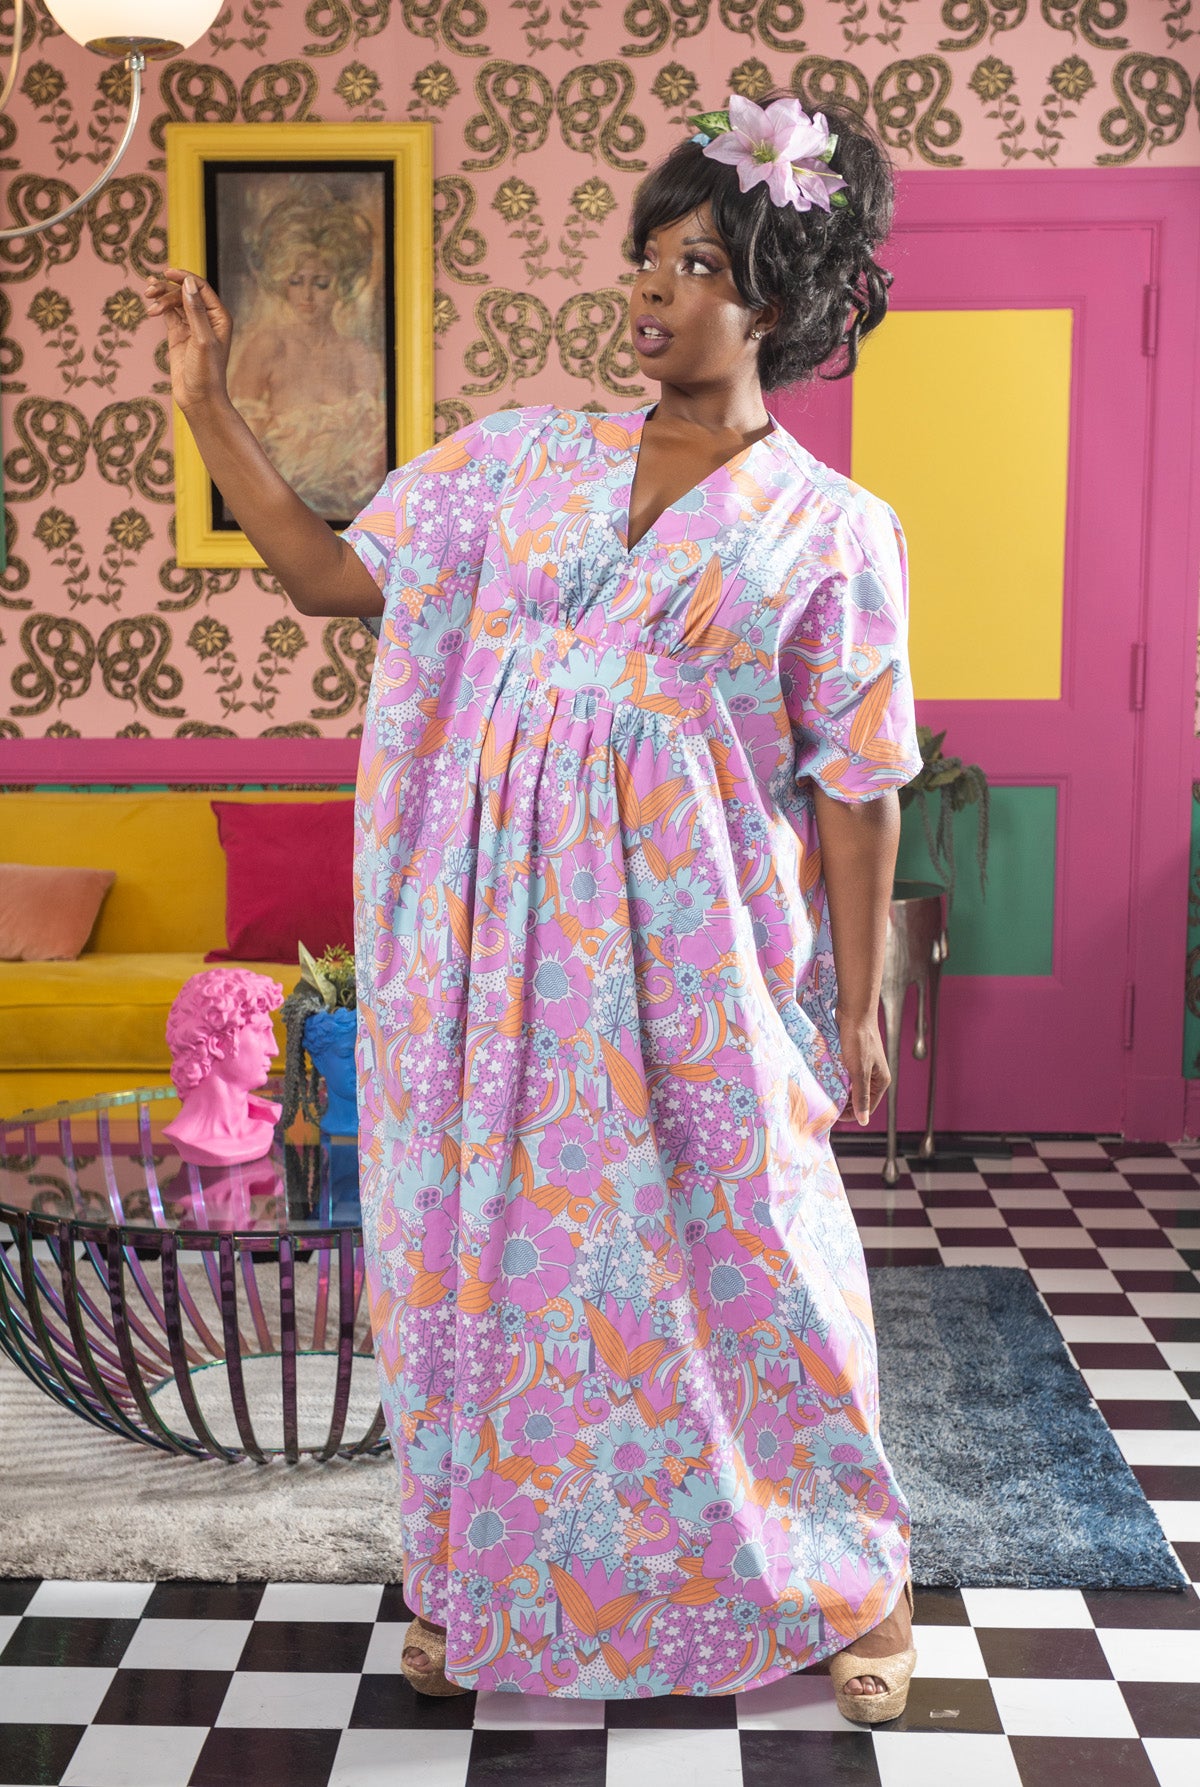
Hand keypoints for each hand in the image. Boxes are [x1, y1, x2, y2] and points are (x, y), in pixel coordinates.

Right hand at [143, 266, 232, 415]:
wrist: (199, 399)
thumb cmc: (206, 373)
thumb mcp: (202, 340)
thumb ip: (195, 311)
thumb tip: (188, 284)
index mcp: (219, 317)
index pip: (200, 288)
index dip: (184, 277)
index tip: (166, 274)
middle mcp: (207, 319)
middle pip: (185, 292)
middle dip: (167, 289)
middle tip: (150, 293)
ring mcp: (192, 326)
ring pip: (175, 301)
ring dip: (161, 297)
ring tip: (147, 298)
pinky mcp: (179, 335)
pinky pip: (169, 313)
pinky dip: (159, 306)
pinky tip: (150, 303)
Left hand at [836, 1010, 889, 1126]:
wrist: (855, 1012)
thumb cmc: (859, 1039)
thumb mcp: (859, 1071)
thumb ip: (861, 1096)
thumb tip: (864, 1120)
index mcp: (881, 1081)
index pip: (867, 1106)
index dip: (851, 1114)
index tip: (833, 1116)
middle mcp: (875, 1075)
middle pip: (860, 1097)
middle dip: (845, 1103)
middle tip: (828, 1107)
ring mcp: (866, 1066)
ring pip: (852, 1086)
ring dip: (841, 1091)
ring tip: (826, 1095)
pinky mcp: (855, 1057)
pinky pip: (847, 1075)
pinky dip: (839, 1080)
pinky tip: (828, 1081)